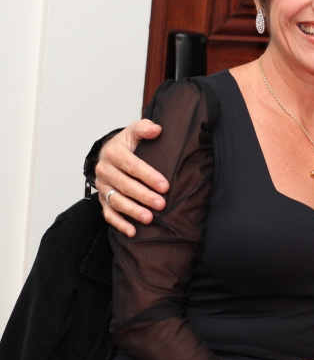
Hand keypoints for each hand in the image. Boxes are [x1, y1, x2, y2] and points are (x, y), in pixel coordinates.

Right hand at [96, 119, 168, 236]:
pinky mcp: (101, 199)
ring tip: (149, 218)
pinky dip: (119, 224)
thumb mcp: (134, 131)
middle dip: (144, 196)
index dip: (149, 176)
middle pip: (125, 185)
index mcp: (113, 153)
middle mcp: (104, 170)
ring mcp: (102, 186)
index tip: (165, 186)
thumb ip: (144, 128)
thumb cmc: (128, 143)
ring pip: (116, 201)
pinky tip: (132, 232)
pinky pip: (108, 213)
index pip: (132, 166)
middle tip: (161, 204)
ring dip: (132, 211)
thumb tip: (157, 129)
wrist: (111, 152)